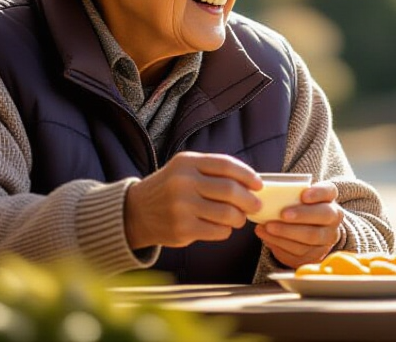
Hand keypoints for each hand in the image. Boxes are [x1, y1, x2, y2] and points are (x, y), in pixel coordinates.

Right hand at [124, 151, 260, 249]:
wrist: (136, 212)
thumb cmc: (170, 189)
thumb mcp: (185, 170)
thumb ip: (213, 171)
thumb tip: (252, 182)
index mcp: (187, 163)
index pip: (226, 165)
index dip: (248, 175)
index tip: (259, 184)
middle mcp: (183, 183)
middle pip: (230, 190)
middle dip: (249, 199)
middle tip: (255, 205)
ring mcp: (181, 207)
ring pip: (227, 213)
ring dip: (239, 218)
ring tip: (238, 218)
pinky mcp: (182, 229)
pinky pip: (218, 231)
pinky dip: (226, 230)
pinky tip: (222, 227)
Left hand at [256, 181, 344, 268]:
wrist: (306, 233)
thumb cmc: (297, 210)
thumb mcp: (296, 200)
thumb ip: (288, 196)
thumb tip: (266, 196)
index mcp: (329, 199)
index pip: (329, 191)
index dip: (318, 193)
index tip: (303, 195)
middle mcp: (333, 219)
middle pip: (324, 215)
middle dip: (302, 215)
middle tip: (282, 214)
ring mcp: (326, 239)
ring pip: (310, 236)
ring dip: (286, 232)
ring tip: (268, 227)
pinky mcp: (315, 255)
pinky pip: (299, 251)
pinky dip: (280, 243)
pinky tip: (267, 236)